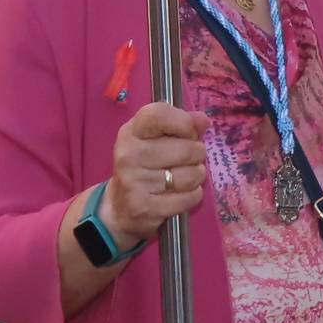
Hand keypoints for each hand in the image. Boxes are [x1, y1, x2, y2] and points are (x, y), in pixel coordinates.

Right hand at [100, 102, 210, 249]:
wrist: (119, 206)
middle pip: (186, 149)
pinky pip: (189, 197)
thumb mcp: (155, 139)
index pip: (158, 114)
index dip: (183, 122)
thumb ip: (181, 124)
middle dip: (197, 154)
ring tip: (186, 176)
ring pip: (191, 175)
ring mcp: (135, 182)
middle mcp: (129, 155)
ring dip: (197, 176)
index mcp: (131, 132)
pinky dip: (193, 195)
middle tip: (189, 159)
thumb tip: (203, 120)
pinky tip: (182, 193)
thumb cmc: (143, 166)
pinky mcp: (144, 207)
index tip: (189, 132)